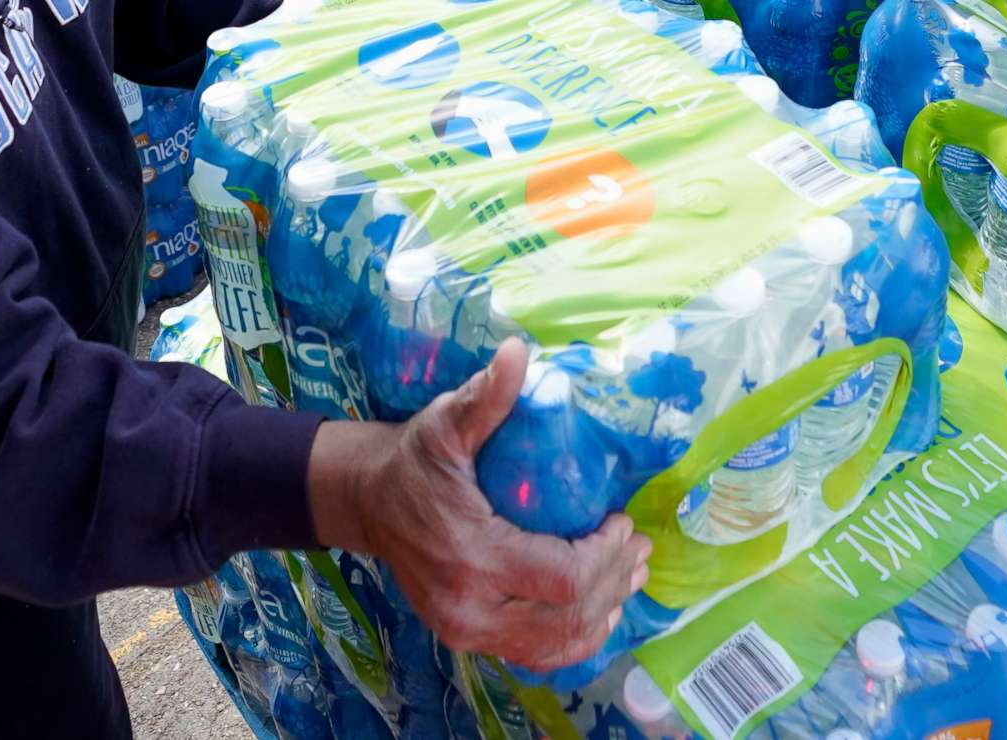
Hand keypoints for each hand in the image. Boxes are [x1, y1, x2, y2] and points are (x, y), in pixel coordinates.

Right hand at [309, 340, 650, 670]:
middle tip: (638, 547)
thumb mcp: (446, 422)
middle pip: (569, 614)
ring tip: (630, 575)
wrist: (368, 503)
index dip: (605, 557)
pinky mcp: (467, 639)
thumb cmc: (413, 460)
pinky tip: (599, 613)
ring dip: (603, 611)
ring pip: (557, 642)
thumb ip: (486, 395)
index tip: (622, 521)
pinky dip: (574, 639)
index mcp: (471, 555)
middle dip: (614, 580)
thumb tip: (519, 351)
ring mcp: (467, 632)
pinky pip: (534, 654)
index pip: (563, 578)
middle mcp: (469, 607)